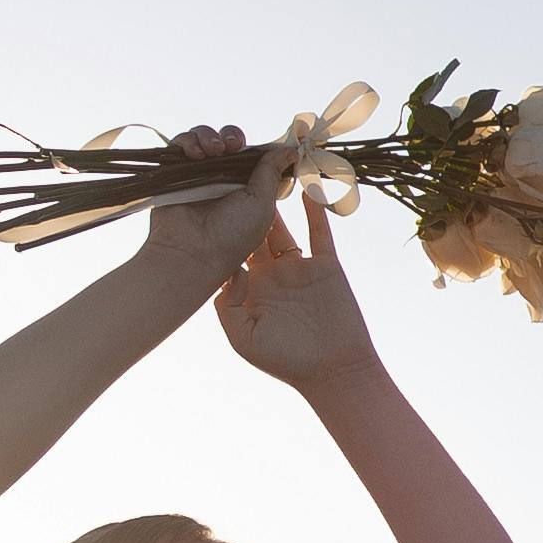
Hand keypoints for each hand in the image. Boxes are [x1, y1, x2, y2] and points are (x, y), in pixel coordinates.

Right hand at [139, 121, 289, 287]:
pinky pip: (181, 145)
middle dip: (232, 138)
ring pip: (204, 140)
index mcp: (246, 189)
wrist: (192, 251)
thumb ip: (272, 172)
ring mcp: (197, 176)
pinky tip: (195, 153)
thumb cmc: (232, 235)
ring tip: (213, 150)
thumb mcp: (262, 203)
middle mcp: (221, 181)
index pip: (251, 155)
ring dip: (209, 137)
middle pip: (228, 143)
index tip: (261, 144)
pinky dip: (188, 142)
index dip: (255, 146)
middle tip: (232, 146)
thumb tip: (288, 150)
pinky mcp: (174, 173)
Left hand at [216, 190, 383, 388]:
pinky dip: (314, 209)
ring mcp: (299, 268)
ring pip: (285, 227)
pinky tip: (306, 186)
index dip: (219, 229)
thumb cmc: (287, 362)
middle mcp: (272, 274)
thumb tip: (229, 271)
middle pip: (254, 232)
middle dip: (244, 206)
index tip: (208, 203)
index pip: (230, 252)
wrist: (334, 371)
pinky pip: (319, 231)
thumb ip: (227, 307)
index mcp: (251, 289)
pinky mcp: (326, 265)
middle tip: (233, 173)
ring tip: (265, 172)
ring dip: (276, 202)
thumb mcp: (243, 339)